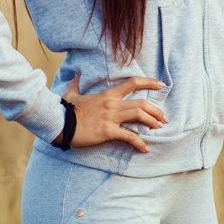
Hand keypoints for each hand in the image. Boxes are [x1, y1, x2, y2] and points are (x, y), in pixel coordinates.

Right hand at [53, 75, 168, 152]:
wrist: (60, 123)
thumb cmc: (66, 109)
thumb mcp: (72, 93)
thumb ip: (76, 83)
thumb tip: (74, 74)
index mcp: (107, 94)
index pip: (132, 83)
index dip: (149, 82)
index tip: (161, 85)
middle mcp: (112, 104)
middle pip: (141, 103)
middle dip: (156, 110)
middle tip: (164, 118)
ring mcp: (110, 117)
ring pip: (139, 115)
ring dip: (152, 121)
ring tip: (159, 128)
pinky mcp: (108, 131)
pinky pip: (128, 136)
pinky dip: (139, 143)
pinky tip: (145, 148)